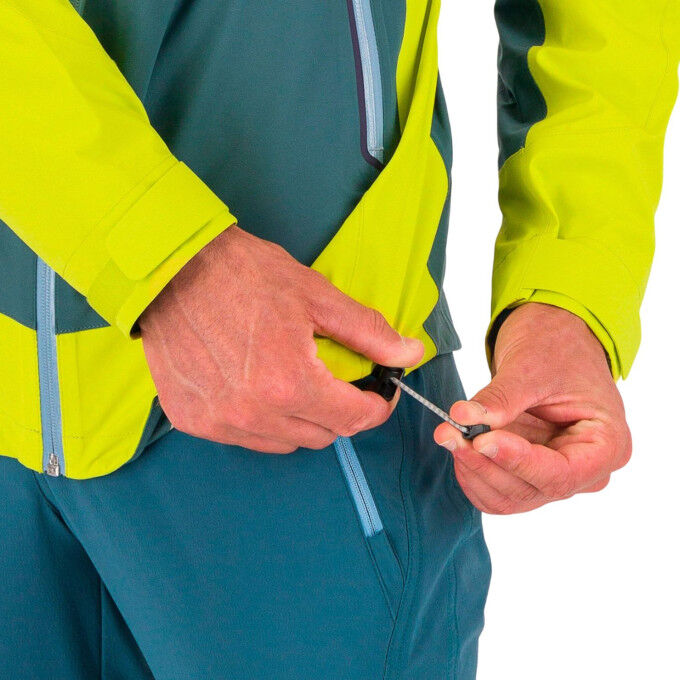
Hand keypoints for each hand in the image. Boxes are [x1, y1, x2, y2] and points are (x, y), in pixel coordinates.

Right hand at [139, 226, 423, 452]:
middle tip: (338, 381)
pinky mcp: (192, 420)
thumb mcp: (316, 296)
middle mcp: (252, 414)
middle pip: (322, 436)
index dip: (377, 407)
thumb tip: (409, 353)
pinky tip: (258, 388)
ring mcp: (218, 422)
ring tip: (296, 381)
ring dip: (303, 419)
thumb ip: (368, 332)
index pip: (353, 419)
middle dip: (341, 412)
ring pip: (285, 443)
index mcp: (289, 383)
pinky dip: (263, 421)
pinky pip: (246, 438)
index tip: (380, 393)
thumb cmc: (243, 275)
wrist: (171, 268)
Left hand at [434, 303, 631, 513]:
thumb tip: (462, 416)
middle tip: (448, 433)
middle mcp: (585, 472)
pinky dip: (473, 474)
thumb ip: (500, 398)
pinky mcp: (529, 474)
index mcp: (606, 445)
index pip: (560, 474)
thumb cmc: (558, 349)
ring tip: (448, 434)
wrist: (553, 340)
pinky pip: (498, 491)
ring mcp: (556, 475)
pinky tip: (458, 446)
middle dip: (484, 464)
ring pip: (510, 497)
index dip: (516, 462)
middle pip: (531, 490)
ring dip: (473, 470)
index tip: (481, 440)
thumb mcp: (531, 368)